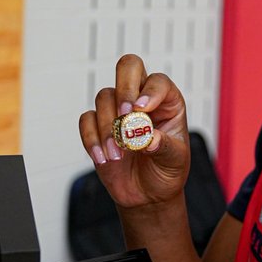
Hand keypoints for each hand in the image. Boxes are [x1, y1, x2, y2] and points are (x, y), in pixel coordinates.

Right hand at [79, 54, 189, 209]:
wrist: (148, 194)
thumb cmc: (167, 171)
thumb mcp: (175, 161)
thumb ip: (163, 147)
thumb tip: (147, 137)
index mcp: (167, 101)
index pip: (158, 81)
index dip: (149, 91)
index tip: (141, 110)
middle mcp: (141, 98)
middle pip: (128, 67)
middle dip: (124, 89)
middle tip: (124, 115)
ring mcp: (118, 109)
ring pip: (104, 97)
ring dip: (109, 127)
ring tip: (119, 155)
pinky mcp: (98, 125)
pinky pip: (87, 119)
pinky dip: (92, 139)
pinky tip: (104, 158)